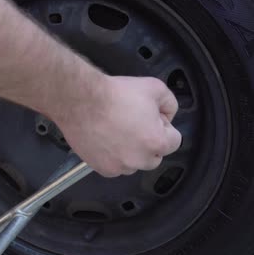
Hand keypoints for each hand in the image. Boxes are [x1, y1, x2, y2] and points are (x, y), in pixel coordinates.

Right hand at [56, 76, 181, 176]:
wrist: (80, 101)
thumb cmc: (113, 94)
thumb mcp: (153, 87)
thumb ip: (169, 103)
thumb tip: (168, 115)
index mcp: (156, 142)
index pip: (174, 141)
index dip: (163, 125)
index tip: (149, 117)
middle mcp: (139, 159)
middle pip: (154, 156)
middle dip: (148, 142)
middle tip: (133, 124)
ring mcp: (119, 166)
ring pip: (133, 163)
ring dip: (130, 152)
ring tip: (116, 131)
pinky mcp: (101, 168)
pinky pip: (114, 167)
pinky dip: (112, 157)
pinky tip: (106, 139)